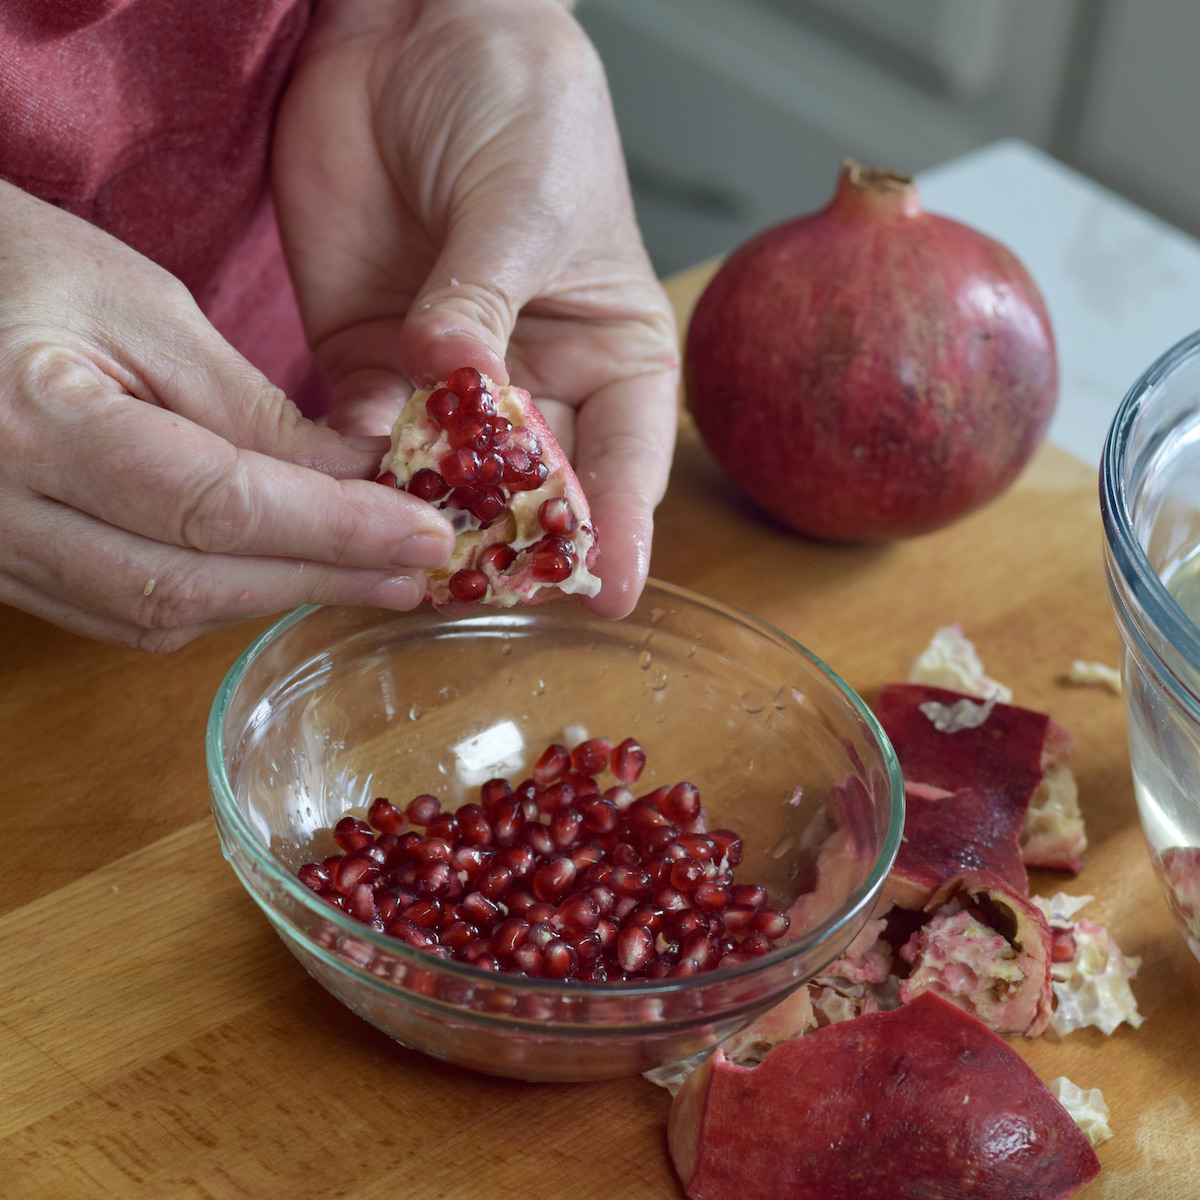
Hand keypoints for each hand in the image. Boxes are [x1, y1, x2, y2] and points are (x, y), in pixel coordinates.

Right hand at [0, 182, 454, 649]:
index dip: (335, 530)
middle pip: (192, 580)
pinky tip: (277, 576)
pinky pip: (119, 613)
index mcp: (31, 420)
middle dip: (320, 577)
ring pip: (157, 612)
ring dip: (272, 598)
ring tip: (368, 577)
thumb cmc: (13, 265)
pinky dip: (212, 600)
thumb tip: (354, 476)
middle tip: (417, 572)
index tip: (426, 535)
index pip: (218, 504)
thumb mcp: (139, 305)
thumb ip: (246, 405)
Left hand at [273, 0, 678, 617]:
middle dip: (509, 541)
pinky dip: (354, 470)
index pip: (624, 464)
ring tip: (410, 556)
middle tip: (486, 585)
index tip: (608, 593)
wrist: (417, 34)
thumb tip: (450, 375)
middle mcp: (537, 387)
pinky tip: (345, 493)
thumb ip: (485, 300)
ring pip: (445, 480)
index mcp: (611, 359)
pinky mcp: (373, 364)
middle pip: (532, 492)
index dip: (617, 530)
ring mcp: (451, 383)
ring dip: (426, 517)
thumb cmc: (523, 106)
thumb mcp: (524, 202)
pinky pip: (366, 438)